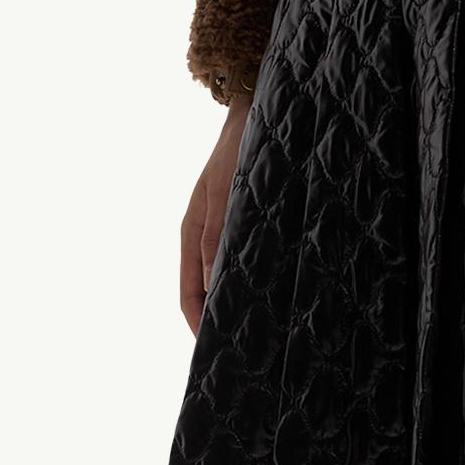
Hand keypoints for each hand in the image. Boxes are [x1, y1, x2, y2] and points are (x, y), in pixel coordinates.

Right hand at [180, 97, 251, 334]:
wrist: (254, 111)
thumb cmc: (237, 151)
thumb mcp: (225, 195)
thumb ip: (218, 238)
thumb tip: (215, 286)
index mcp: (192, 234)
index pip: (188, 296)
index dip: (198, 327)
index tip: (214, 352)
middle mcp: (206, 239)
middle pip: (207, 295)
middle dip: (220, 323)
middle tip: (244, 353)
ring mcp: (226, 232)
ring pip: (228, 282)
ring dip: (240, 306)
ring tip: (262, 333)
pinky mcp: (247, 226)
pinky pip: (247, 265)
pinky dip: (255, 285)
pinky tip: (276, 298)